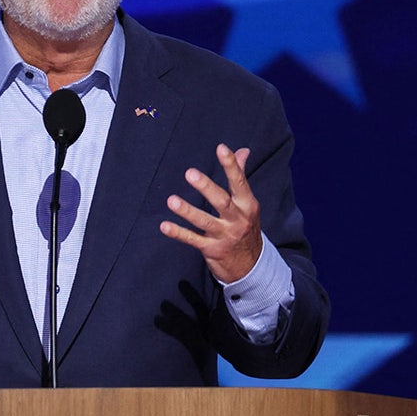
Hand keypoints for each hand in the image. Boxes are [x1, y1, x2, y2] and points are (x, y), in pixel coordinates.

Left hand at [160, 144, 261, 283]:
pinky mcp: (212, 250)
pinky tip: (164, 226)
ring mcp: (224, 235)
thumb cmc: (245, 227)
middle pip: (221, 201)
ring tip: (171, 200)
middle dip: (206, 187)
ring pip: (204, 222)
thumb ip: (241, 176)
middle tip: (190, 173)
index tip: (221, 148)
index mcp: (247, 205)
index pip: (239, 182)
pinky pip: (193, 240)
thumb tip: (242, 150)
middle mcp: (237, 219)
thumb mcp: (247, 204)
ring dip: (187, 211)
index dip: (231, 165)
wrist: (251, 267)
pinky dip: (178, 233)